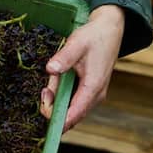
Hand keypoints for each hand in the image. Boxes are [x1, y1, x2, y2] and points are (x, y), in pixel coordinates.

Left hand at [41, 4, 124, 132]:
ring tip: (53, 79)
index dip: (59, 121)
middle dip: (54, 108)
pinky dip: (62, 94)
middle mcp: (95, 95)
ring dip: (57, 99)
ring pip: (71, 107)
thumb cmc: (94, 37)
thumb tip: (50, 69)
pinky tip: (58, 79)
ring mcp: (93, 94)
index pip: (75, 114)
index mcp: (93, 87)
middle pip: (71, 115)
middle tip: (45, 91)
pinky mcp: (89, 90)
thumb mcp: (77, 44)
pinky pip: (73, 99)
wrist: (109, 30)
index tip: (43, 117)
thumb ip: (64, 58)